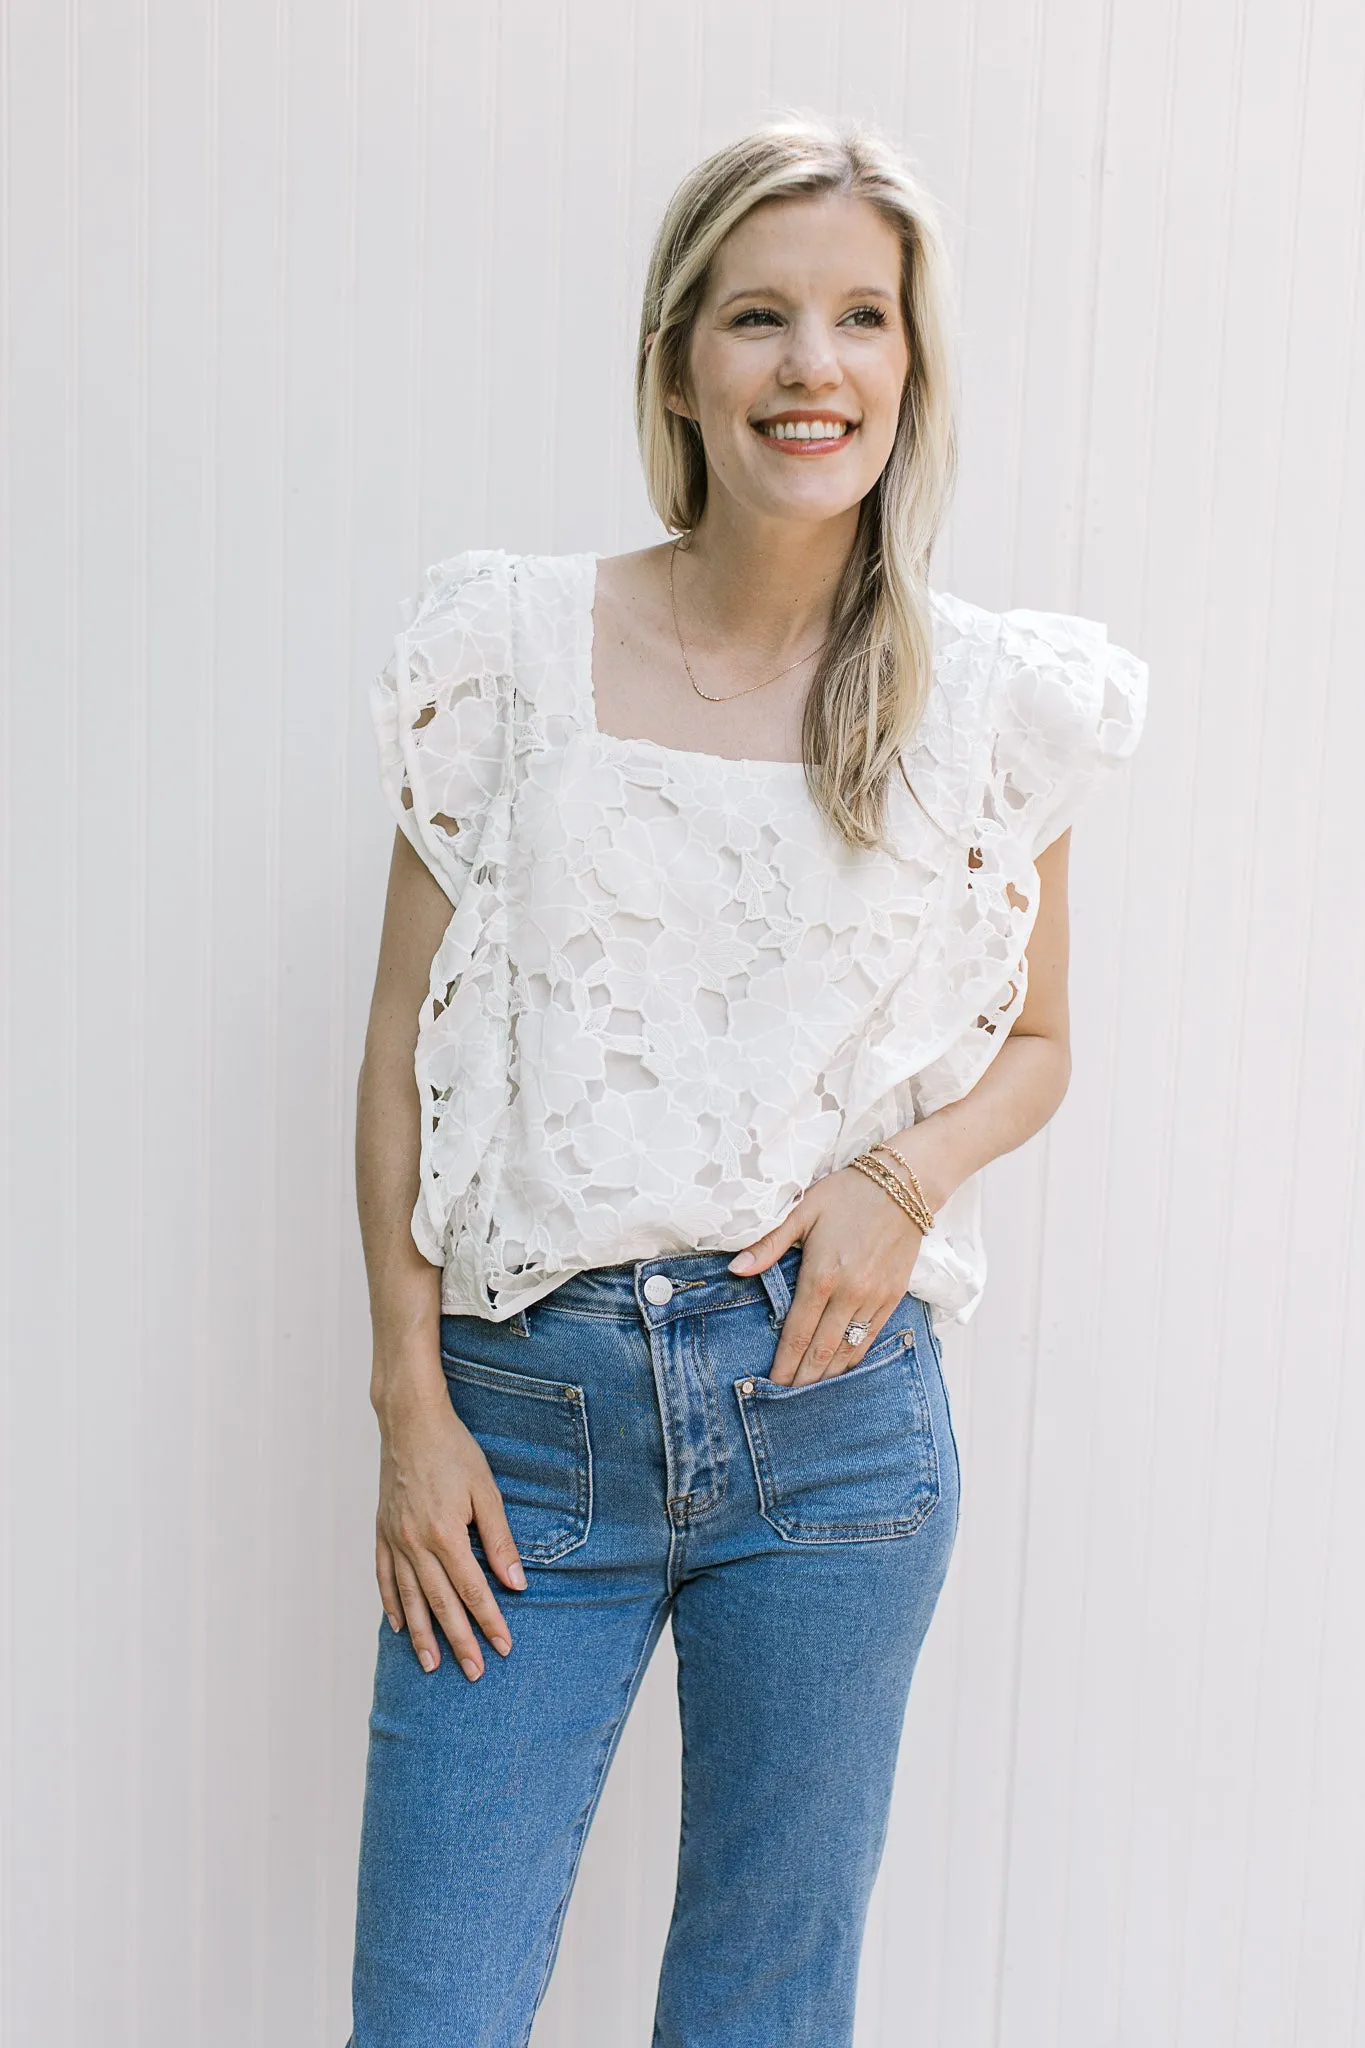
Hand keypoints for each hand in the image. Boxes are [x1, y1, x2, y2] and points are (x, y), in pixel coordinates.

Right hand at [373, 1368, 526, 1678]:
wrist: (410, 1423)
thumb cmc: (454, 1451)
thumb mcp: (486, 1491)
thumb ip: (500, 1540)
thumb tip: (516, 1583)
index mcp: (444, 1534)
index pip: (472, 1590)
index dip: (489, 1621)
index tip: (503, 1646)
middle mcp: (415, 1543)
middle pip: (440, 1604)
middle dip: (460, 1641)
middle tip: (474, 1672)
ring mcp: (394, 1540)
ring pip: (410, 1599)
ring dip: (422, 1635)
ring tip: (432, 1664)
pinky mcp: (382, 1532)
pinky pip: (385, 1578)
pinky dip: (392, 1605)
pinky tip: (398, 1625)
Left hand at [728, 1161, 925, 1385]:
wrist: (905, 1184)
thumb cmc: (847, 1193)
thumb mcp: (802, 1210)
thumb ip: (768, 1244)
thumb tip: (736, 1269)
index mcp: (821, 1275)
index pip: (797, 1333)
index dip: (784, 1363)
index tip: (773, 1384)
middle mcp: (849, 1293)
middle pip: (821, 1349)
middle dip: (803, 1378)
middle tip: (786, 1399)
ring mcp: (875, 1297)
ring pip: (848, 1349)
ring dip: (828, 1374)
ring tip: (811, 1390)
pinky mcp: (894, 1296)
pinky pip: (871, 1337)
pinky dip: (855, 1357)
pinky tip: (842, 1367)